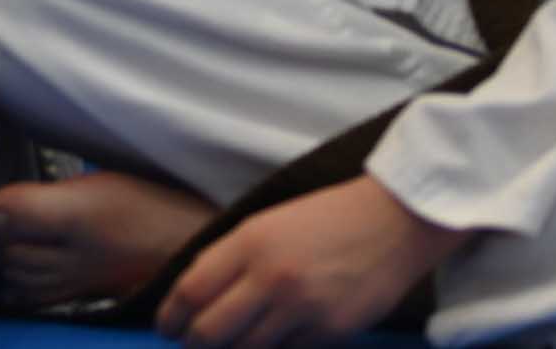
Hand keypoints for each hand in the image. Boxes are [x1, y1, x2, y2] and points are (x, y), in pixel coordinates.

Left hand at [162, 178, 464, 348]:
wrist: (392, 223)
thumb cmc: (325, 219)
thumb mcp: (266, 224)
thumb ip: (231, 257)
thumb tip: (195, 294)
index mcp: (249, 242)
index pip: (192, 289)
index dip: (170, 316)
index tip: (164, 327)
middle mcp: (271, 278)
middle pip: (212, 330)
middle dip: (194, 343)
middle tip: (189, 345)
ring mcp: (302, 309)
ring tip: (222, 348)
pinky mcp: (331, 332)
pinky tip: (265, 346)